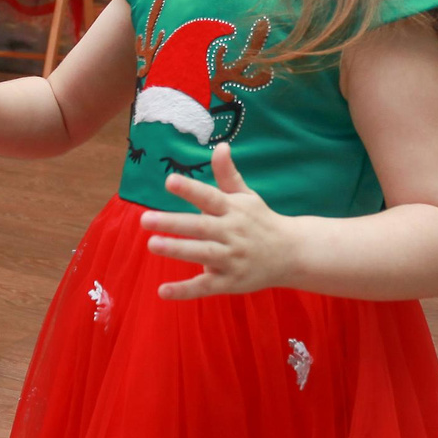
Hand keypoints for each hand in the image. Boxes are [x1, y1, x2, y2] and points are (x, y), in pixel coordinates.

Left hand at [143, 145, 303, 299]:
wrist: (292, 254)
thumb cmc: (261, 221)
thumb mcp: (247, 196)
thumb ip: (227, 174)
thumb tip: (220, 145)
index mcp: (233, 210)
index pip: (209, 197)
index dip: (190, 189)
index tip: (169, 181)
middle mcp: (232, 233)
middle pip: (200, 227)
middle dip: (173, 223)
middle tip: (145, 219)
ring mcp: (232, 259)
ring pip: (202, 254)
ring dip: (177, 250)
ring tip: (152, 244)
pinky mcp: (230, 281)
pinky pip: (205, 286)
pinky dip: (185, 290)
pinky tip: (162, 291)